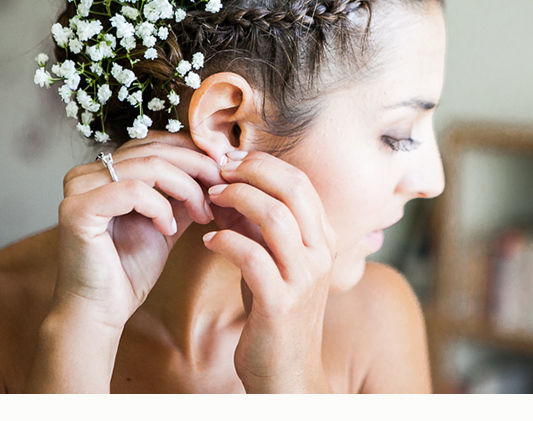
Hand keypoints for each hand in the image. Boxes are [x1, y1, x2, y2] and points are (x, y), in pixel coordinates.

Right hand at [53, 130, 222, 331]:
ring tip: (202, 214)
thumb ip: (183, 193)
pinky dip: (160, 207)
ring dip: (186, 188)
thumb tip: (215, 167)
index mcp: (105, 170)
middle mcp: (87, 172)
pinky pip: (132, 190)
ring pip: (149, 166)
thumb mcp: (167, 220)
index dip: (194, 152)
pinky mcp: (78, 208)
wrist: (101, 312)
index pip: (156, 142)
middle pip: (154, 149)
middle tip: (223, 189)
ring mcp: (78, 187)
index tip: (224, 171)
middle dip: (197, 167)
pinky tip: (168, 230)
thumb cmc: (129, 270)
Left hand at [202, 151, 336, 392]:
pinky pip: (252, 257)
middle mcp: (321, 253)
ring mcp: (304, 278)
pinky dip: (226, 241)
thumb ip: (259, 226)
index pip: (301, 182)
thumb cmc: (275, 313)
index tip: (232, 159)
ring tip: (211, 199)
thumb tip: (229, 187)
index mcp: (323, 239)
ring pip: (275, 217)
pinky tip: (209, 241)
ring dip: (237, 199)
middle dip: (252, 170)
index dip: (265, 163)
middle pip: (293, 189)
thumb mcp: (274, 262)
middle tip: (219, 170)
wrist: (286, 373)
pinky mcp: (281, 303)